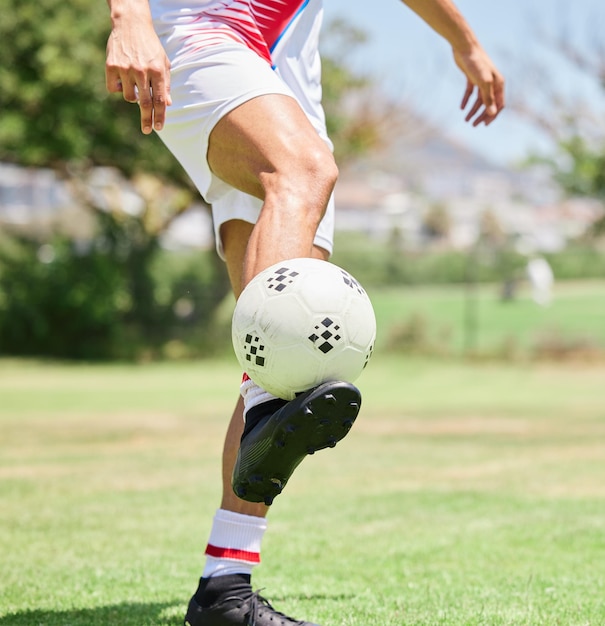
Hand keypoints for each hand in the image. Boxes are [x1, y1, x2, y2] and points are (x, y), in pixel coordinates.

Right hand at [105, 19, 171, 133]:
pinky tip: (122, 78)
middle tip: (147, 131)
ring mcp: (125, 68)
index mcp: (157, 71)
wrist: (130, 24)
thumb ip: (165, 83)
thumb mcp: (163, 62)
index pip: (160, 100)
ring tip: (135, 84)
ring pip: (129, 97)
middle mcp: (142, 71)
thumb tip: (167, 104)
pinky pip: (114, 88)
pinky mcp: (111, 66)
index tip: (158, 128)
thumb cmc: (150, 46)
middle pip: (145, 104)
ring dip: (133, 97)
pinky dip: (118, 88)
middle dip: (146, 120)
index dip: (159, 116)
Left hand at [453, 47, 504, 126]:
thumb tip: (492, 113)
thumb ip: (488, 98)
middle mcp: (492, 82)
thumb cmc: (476, 63)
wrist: (464, 47)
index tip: (484, 125)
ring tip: (465, 119)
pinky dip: (466, 100)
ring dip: (473, 110)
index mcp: (498, 83)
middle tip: (473, 125)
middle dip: (482, 115)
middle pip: (489, 103)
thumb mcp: (483, 82)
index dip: (492, 115)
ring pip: (479, 99)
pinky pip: (470, 92)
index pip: (499, 104)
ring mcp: (482, 80)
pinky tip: (461, 107)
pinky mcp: (472, 77)